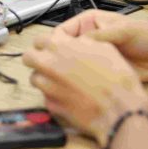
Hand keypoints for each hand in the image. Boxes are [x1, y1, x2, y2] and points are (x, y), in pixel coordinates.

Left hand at [23, 29, 147, 140]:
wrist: (119, 109)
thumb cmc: (116, 79)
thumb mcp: (103, 48)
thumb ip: (81, 42)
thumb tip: (75, 42)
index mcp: (61, 47)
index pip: (38, 39)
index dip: (46, 44)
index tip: (52, 48)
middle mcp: (49, 65)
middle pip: (28, 57)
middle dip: (36, 59)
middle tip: (49, 63)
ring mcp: (47, 86)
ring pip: (34, 78)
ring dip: (44, 78)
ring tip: (61, 81)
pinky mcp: (51, 105)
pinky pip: (45, 97)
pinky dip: (53, 96)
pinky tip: (68, 96)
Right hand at [55, 10, 147, 82]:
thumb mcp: (120, 32)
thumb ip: (96, 37)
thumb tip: (72, 47)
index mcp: (90, 23)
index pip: (62, 32)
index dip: (56, 44)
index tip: (53, 56)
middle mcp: (90, 39)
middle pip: (65, 49)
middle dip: (61, 59)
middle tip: (59, 71)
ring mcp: (96, 56)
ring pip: (74, 65)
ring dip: (71, 72)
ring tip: (69, 81)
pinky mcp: (103, 71)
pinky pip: (86, 77)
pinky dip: (82, 81)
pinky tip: (81, 87)